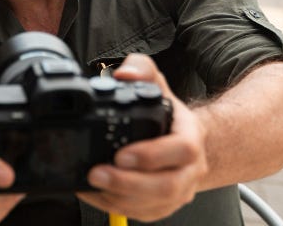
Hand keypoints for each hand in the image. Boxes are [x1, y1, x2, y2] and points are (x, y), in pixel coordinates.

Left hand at [76, 54, 208, 221]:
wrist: (185, 140)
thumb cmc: (168, 115)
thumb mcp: (157, 83)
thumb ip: (141, 70)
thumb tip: (124, 74)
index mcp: (190, 137)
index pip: (181, 150)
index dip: (152, 155)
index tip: (121, 154)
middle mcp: (189, 169)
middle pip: (167, 186)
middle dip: (128, 183)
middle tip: (97, 173)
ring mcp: (179, 191)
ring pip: (154, 205)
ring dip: (119, 198)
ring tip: (91, 184)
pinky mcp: (163, 205)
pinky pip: (142, 213)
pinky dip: (115, 206)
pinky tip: (94, 194)